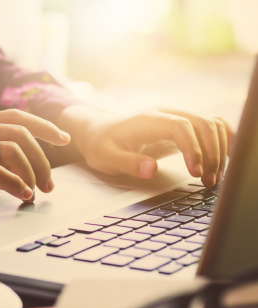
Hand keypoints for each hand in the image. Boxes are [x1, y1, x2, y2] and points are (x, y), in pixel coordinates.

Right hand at [0, 110, 70, 215]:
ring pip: (11, 149)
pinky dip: (15, 184)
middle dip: (43, 157)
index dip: (43, 125)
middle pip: (19, 132)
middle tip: (50, 182)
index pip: (13, 116)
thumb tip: (4, 173)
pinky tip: (21, 196)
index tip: (61, 139)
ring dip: (32, 173)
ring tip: (37, 193)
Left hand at [57, 105, 234, 186]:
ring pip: (211, 125)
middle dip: (212, 152)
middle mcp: (165, 114)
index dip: (193, 148)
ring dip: (219, 149)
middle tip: (209, 181)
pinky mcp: (180, 128)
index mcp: (147, 120)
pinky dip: (221, 142)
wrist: (97, 132)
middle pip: (203, 123)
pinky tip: (221, 162)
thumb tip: (151, 170)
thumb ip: (128, 163)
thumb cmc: (101, 146)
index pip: (181, 126)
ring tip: (213, 178)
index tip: (195, 172)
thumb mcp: (107, 158)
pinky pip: (208, 128)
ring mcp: (175, 119)